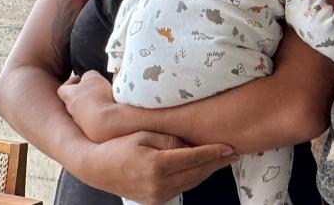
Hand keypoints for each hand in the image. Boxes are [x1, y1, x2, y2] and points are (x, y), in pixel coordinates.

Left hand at [58, 70, 123, 141]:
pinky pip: (92, 119)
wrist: (104, 122)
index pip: (63, 89)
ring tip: (104, 100)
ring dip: (91, 105)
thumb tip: (88, 77)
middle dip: (82, 94)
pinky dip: (98, 114)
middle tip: (93, 90)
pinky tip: (108, 111)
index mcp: (69, 96)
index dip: (70, 83)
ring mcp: (80, 121)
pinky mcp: (90, 129)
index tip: (79, 79)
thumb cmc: (97, 97)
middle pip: (73, 100)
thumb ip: (89, 75)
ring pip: (83, 111)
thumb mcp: (93, 77)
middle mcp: (72, 109)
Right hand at [74, 130, 236, 203]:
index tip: (230, 147)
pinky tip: (204, 167)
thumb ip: (170, 140)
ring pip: (192, 182)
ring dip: (209, 170)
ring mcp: (158, 195)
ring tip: (224, 159)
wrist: (98, 169)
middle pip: (197, 172)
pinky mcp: (156, 200)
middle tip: (235, 153)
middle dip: (217, 162)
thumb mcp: (145, 135)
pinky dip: (195, 177)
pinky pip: (183, 187)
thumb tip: (192, 145)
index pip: (194, 158)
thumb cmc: (120, 145)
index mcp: (157, 165)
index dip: (214, 152)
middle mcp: (159, 184)